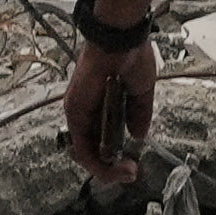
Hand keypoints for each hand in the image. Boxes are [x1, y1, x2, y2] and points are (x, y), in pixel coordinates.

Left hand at [62, 14, 159, 191]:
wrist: (122, 40)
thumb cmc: (131, 57)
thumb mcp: (140, 92)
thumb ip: (139, 114)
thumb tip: (138, 135)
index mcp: (102, 105)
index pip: (103, 140)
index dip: (116, 158)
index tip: (133, 165)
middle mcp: (86, 111)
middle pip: (92, 151)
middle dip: (111, 170)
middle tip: (130, 174)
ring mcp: (78, 112)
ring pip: (85, 153)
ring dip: (105, 169)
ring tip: (125, 173)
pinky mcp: (74, 112)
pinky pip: (82, 146)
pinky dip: (97, 161)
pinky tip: (114, 167)